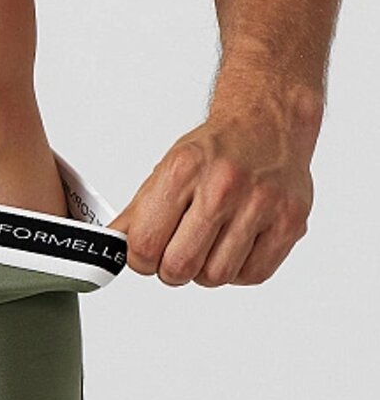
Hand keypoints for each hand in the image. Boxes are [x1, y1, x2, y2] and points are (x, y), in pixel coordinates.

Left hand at [108, 111, 313, 286]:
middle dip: (171, 269)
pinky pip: (253, 275)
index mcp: (183, 170)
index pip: (145, 243)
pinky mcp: (290, 222)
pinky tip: (234, 247)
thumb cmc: (218, 149)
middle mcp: (223, 186)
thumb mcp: (167, 169)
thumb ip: (138, 213)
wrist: (269, 123)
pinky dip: (238, 270)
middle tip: (175, 255)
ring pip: (216, 276)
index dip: (140, 259)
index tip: (146, 254)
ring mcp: (261, 205)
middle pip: (180, 266)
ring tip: (208, 247)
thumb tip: (109, 247)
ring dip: (206, 271)